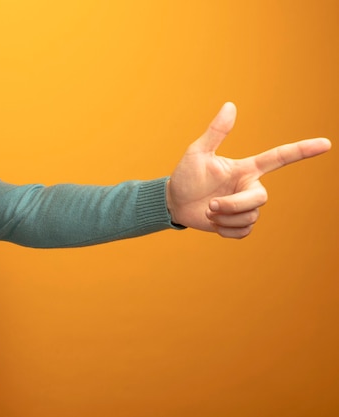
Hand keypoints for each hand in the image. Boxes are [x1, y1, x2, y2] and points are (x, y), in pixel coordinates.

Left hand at [167, 102, 330, 237]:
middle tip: (210, 205)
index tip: (325, 143)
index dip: (302, 151)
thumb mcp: (197, 153)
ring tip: (208, 211)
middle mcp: (249, 187)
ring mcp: (245, 207)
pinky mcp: (239, 224)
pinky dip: (225, 230)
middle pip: (260, 199)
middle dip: (234, 205)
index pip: (278, 158)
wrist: (174, 202)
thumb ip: (216, 132)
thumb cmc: (186, 176)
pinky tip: (214, 223)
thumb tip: (230, 105)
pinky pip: (243, 232)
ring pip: (250, 218)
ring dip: (224, 218)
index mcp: (245, 169)